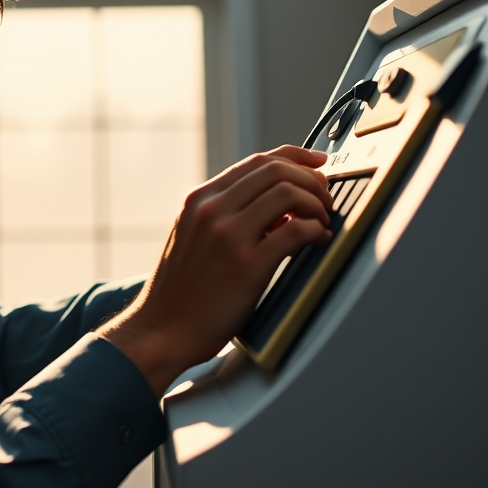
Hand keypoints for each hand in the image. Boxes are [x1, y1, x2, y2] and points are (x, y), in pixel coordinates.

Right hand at [97, 146, 332, 395]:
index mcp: (199, 200)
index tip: (317, 162)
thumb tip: (277, 208)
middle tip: (324, 197)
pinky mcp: (247, 265)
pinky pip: (295, 231)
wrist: (162, 330)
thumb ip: (226, 216)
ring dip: (316, 203)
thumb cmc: (181, 292)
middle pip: (276, 170)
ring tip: (322, 219)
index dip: (295, 157)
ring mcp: (228, 236)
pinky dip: (316, 230)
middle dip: (311, 179)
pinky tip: (318, 239)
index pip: (257, 161)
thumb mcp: (191, 237)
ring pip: (287, 193)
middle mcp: (212, 210)